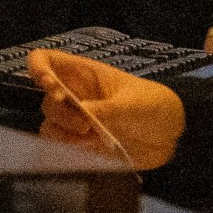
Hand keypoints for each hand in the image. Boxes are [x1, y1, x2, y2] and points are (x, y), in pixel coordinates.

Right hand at [29, 48, 183, 168]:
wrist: (173, 135)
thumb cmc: (156, 106)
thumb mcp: (135, 104)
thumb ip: (108, 109)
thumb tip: (82, 114)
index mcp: (85, 75)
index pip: (47, 60)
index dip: (39, 68)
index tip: (49, 86)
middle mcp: (75, 95)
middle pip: (46, 100)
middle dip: (61, 114)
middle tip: (85, 125)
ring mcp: (77, 120)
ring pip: (50, 125)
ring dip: (64, 135)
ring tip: (90, 141)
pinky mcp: (82, 143)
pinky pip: (61, 147)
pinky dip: (70, 151)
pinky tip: (91, 151)